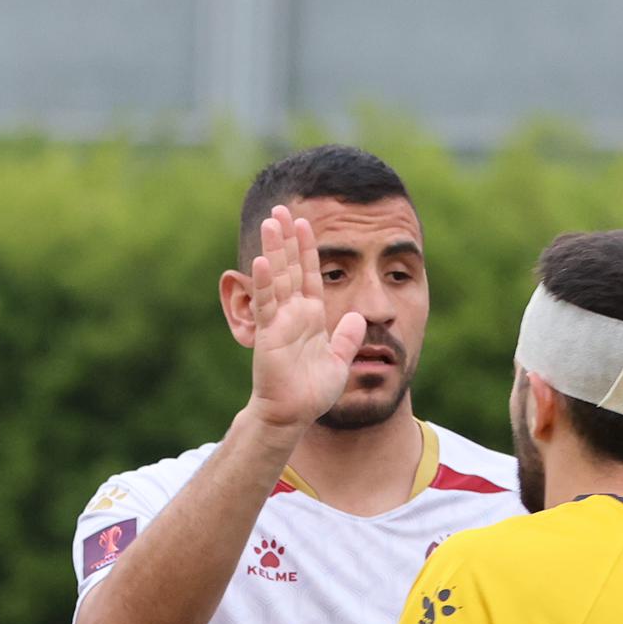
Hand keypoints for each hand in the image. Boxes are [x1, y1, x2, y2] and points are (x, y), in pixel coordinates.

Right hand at [235, 203, 366, 436]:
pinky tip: (262, 259)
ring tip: (269, 221)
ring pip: (277, 277)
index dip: (307, 248)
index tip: (305, 222)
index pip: (310, 274)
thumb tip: (360, 317)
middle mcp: (293, 313)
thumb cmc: (313, 392)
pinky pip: (267, 304)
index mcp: (311, 316)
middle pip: (290, 267)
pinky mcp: (268, 335)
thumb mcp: (340, 360)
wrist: (293, 414)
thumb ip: (348, 337)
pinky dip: (265, 282)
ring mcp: (279, 321)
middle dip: (286, 238)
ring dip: (273, 248)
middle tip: (280, 208)